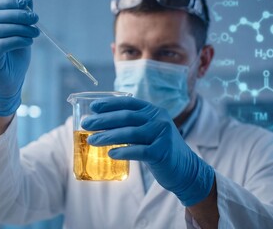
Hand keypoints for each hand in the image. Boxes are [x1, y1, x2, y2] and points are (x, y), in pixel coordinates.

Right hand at [0, 0, 39, 115]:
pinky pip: (3, 43)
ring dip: (22, 28)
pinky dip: (19, 40)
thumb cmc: (14, 60)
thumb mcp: (21, 35)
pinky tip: (29, 41)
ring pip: (1, 29)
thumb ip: (23, 19)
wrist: (9, 85)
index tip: (26, 3)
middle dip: (19, 15)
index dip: (9, 2)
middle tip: (36, 18)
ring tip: (36, 32)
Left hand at [81, 96, 214, 205]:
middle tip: (86, 124)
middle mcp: (159, 119)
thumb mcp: (148, 132)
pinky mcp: (162, 152)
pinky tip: (110, 153)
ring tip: (92, 140)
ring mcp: (162, 134)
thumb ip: (132, 125)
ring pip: (130, 133)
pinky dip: (123, 152)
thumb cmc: (159, 149)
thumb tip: (100, 124)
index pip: (129, 102)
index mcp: (153, 111)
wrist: (185, 169)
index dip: (110, 103)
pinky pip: (139, 151)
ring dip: (108, 136)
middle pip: (126, 117)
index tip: (92, 107)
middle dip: (103, 120)